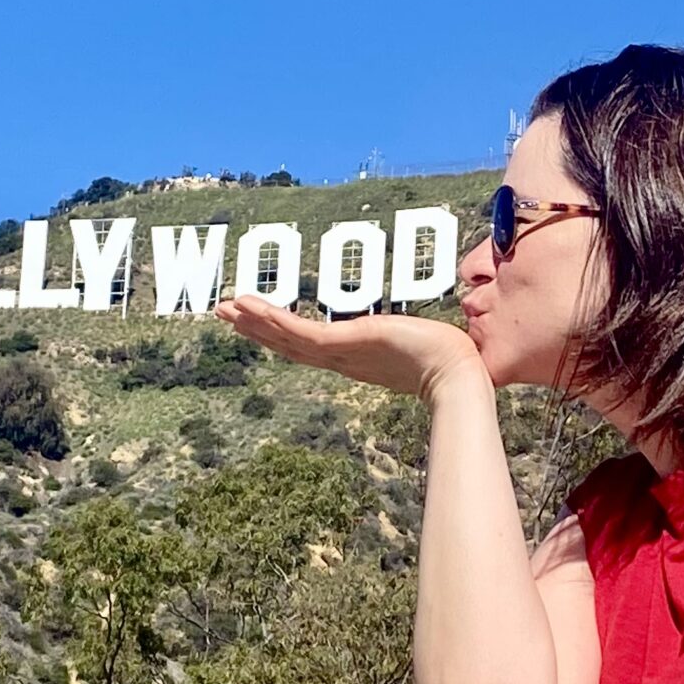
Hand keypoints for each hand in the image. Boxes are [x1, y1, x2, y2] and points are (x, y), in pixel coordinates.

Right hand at [213, 293, 486, 400]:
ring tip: (225, 308)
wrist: (458, 376)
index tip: (258, 322)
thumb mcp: (424, 342)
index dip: (280, 334)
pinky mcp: (344, 344)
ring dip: (255, 321)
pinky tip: (248, 307)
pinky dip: (271, 319)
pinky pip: (299, 332)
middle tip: (225, 312)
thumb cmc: (452, 362)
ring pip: (287, 337)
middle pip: (289, 343)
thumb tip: (436, 329)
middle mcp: (342, 359)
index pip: (309, 345)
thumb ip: (418, 337)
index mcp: (356, 359)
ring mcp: (341, 353)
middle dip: (256, 328)